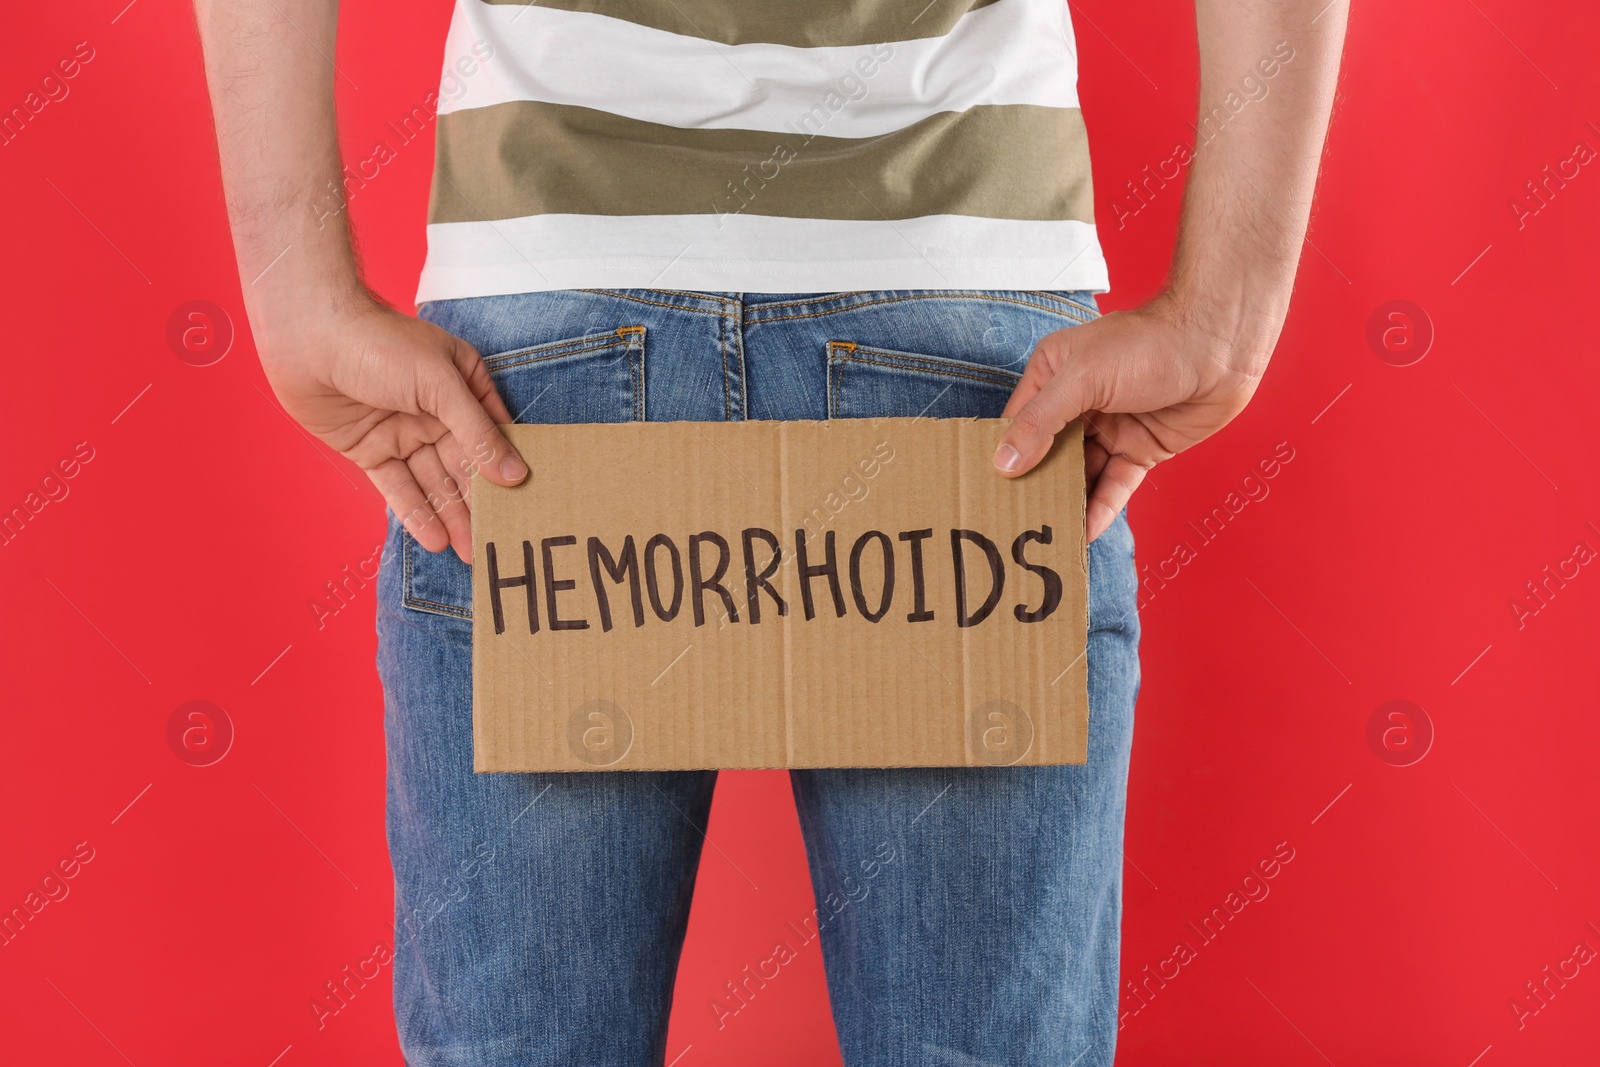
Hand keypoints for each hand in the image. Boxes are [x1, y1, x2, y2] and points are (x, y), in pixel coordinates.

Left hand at [256, 293, 526, 562]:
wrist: (308, 338)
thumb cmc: (379, 344)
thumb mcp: (440, 384)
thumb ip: (477, 432)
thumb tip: (514, 473)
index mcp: (462, 384)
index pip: (495, 434)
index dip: (510, 469)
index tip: (530, 504)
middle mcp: (436, 411)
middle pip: (465, 465)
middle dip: (481, 504)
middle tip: (499, 542)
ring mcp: (404, 432)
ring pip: (434, 482)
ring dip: (452, 516)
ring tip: (471, 553)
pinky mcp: (372, 450)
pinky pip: (399, 487)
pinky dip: (416, 513)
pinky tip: (435, 540)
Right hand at [993, 292, 1274, 542]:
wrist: (1219, 347)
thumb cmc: (1149, 345)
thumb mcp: (1082, 378)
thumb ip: (1041, 421)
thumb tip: (1004, 463)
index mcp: (1054, 373)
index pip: (1018, 422)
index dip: (1003, 454)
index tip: (985, 489)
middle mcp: (1078, 402)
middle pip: (1047, 453)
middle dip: (1033, 485)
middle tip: (1010, 521)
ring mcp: (1110, 428)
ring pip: (1080, 473)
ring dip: (1065, 501)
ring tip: (1043, 534)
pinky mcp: (1140, 450)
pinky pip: (1114, 485)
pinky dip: (1100, 508)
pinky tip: (1084, 532)